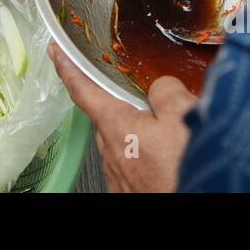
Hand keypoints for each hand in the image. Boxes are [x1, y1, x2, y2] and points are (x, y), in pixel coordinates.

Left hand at [48, 44, 192, 191]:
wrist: (194, 198)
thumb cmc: (182, 171)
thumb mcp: (182, 114)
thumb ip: (166, 89)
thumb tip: (161, 85)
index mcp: (115, 124)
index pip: (81, 88)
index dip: (66, 66)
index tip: (55, 51)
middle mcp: (110, 149)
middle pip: (110, 114)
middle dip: (123, 104)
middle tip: (149, 99)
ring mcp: (118, 172)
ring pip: (125, 139)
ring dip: (140, 131)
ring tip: (169, 134)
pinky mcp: (128, 187)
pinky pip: (134, 161)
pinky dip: (147, 153)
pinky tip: (169, 157)